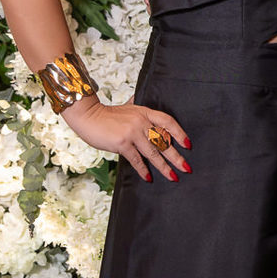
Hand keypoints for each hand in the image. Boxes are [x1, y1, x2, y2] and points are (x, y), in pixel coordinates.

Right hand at [61, 97, 190, 182]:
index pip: (168, 122)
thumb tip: (142, 99)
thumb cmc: (106, 114)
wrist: (88, 116)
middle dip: (176, 156)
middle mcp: (141, 122)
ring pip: (153, 153)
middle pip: (163, 141)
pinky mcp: (122, 143)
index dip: (179, 133)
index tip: (188, 144)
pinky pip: (136, 159)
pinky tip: (149, 178)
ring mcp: (132, 132)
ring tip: (173, 177)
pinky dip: (143, 170)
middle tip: (186, 168)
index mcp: (145, 112)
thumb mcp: (127, 107)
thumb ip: (137, 107)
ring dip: (164, 167)